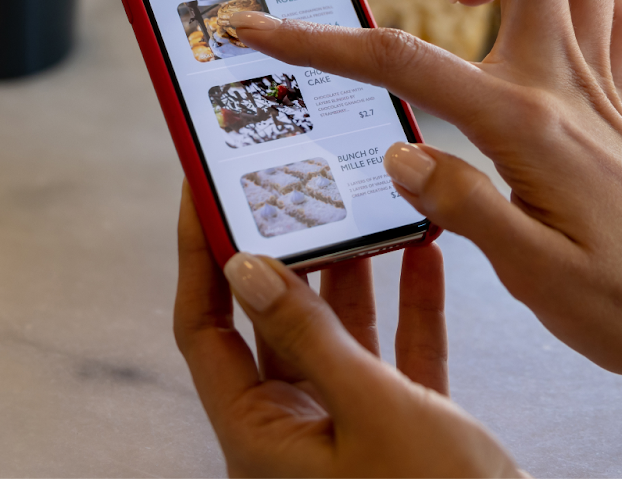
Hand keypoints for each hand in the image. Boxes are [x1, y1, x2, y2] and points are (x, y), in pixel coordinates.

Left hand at [174, 184, 522, 477]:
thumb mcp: (374, 413)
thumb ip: (312, 337)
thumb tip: (246, 267)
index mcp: (261, 439)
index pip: (206, 329)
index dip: (198, 257)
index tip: (202, 189)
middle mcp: (295, 435)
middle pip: (270, 324)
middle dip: (285, 251)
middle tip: (293, 183)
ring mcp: (348, 435)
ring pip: (337, 335)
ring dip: (352, 272)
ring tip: (360, 203)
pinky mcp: (403, 434)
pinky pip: (395, 356)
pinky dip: (408, 308)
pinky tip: (423, 255)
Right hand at [226, 0, 621, 431]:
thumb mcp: (534, 277)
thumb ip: (464, 206)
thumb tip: (397, 152)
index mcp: (527, 125)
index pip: (403, 59)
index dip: (318, 39)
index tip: (256, 28)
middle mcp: (568, 83)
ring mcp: (602, 83)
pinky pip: (613, 7)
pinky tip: (534, 35)